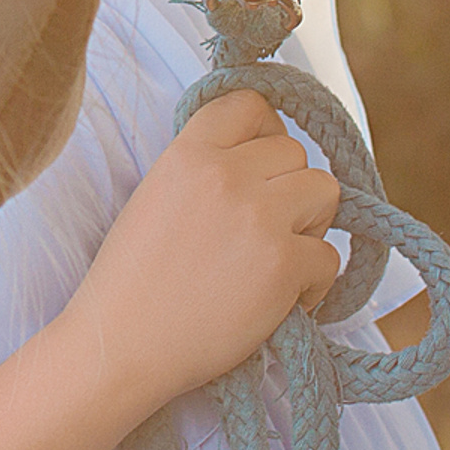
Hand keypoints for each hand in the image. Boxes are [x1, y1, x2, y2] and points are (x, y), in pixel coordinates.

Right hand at [61, 90, 342, 424]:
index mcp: (187, 152)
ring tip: (275, 259)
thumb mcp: (157, 193)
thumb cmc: (134, 279)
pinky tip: (277, 301)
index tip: (260, 168)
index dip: (265, 134)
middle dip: (289, 190)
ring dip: (309, 226)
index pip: (251, 104)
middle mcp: (225, 174)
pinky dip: (312, 284)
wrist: (121, 345)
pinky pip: (329, 257)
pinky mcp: (281, 265)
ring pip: (325, 191)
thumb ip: (205, 166)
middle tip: (262, 232)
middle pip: (297, 153)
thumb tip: (262, 157)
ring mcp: (257, 217)